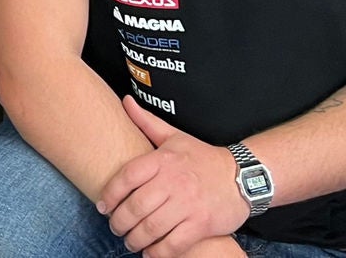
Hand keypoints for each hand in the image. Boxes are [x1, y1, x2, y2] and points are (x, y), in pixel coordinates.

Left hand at [98, 96, 248, 255]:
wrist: (243, 176)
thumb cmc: (202, 158)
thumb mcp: (175, 137)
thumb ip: (147, 122)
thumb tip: (125, 101)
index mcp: (164, 159)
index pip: (127, 176)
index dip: (110, 194)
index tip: (102, 206)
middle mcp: (174, 181)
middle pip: (135, 206)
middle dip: (119, 222)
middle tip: (115, 227)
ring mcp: (188, 204)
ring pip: (151, 228)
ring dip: (134, 239)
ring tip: (130, 241)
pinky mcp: (201, 224)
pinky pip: (173, 244)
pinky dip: (157, 252)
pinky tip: (150, 252)